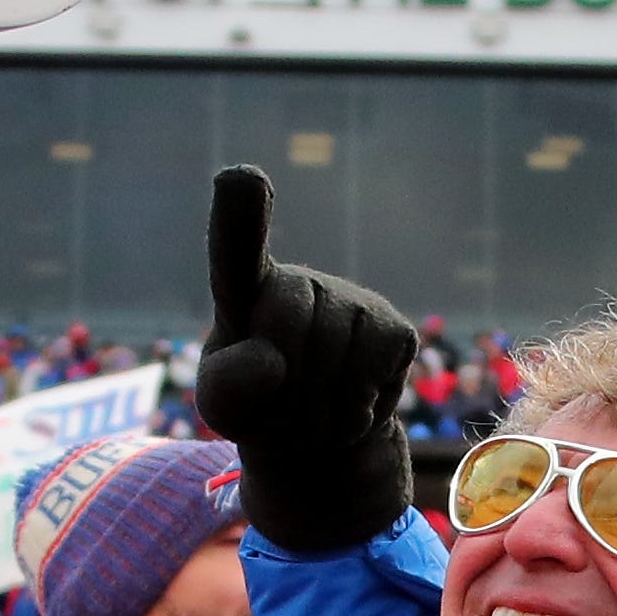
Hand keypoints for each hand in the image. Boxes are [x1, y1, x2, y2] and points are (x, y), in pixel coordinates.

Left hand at [192, 168, 414, 554]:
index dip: (238, 212)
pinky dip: (355, 409)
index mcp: (246, 289)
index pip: (237, 244)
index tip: (241, 177)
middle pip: (284, 329)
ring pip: (331, 359)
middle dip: (280, 387)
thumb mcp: (222, 406)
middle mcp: (300, 281)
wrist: (317, 437)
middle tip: (284, 411)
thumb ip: (225, 386)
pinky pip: (370, 372)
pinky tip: (351, 403)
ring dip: (318, 410)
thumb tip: (271, 360)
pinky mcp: (394, 329)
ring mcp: (351, 300)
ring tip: (315, 412)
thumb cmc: (259, 405)